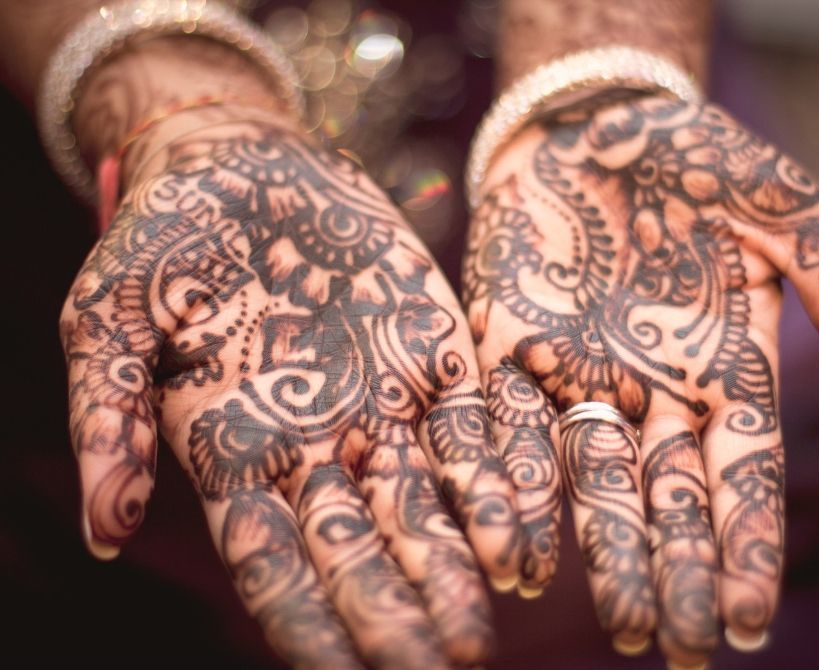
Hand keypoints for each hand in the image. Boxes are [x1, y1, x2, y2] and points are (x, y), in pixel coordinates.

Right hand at [61, 116, 520, 668]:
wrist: (244, 166)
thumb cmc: (163, 243)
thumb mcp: (112, 320)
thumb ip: (108, 417)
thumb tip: (104, 531)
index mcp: (235, 454)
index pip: (273, 562)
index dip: (307, 621)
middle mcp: (318, 448)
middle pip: (359, 546)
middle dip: (395, 608)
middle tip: (439, 666)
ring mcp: (383, 406)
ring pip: (425, 502)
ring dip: (454, 563)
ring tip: (482, 628)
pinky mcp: (435, 357)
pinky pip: (474, 428)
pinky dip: (496, 479)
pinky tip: (524, 532)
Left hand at [463, 92, 818, 664]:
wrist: (594, 119)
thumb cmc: (699, 157)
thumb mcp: (789, 211)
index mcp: (724, 368)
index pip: (742, 475)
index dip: (745, 546)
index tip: (744, 623)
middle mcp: (652, 389)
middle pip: (667, 496)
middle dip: (674, 571)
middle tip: (674, 648)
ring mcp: (578, 374)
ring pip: (591, 480)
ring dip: (601, 551)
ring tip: (613, 623)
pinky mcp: (507, 347)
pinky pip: (508, 426)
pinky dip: (512, 484)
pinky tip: (514, 547)